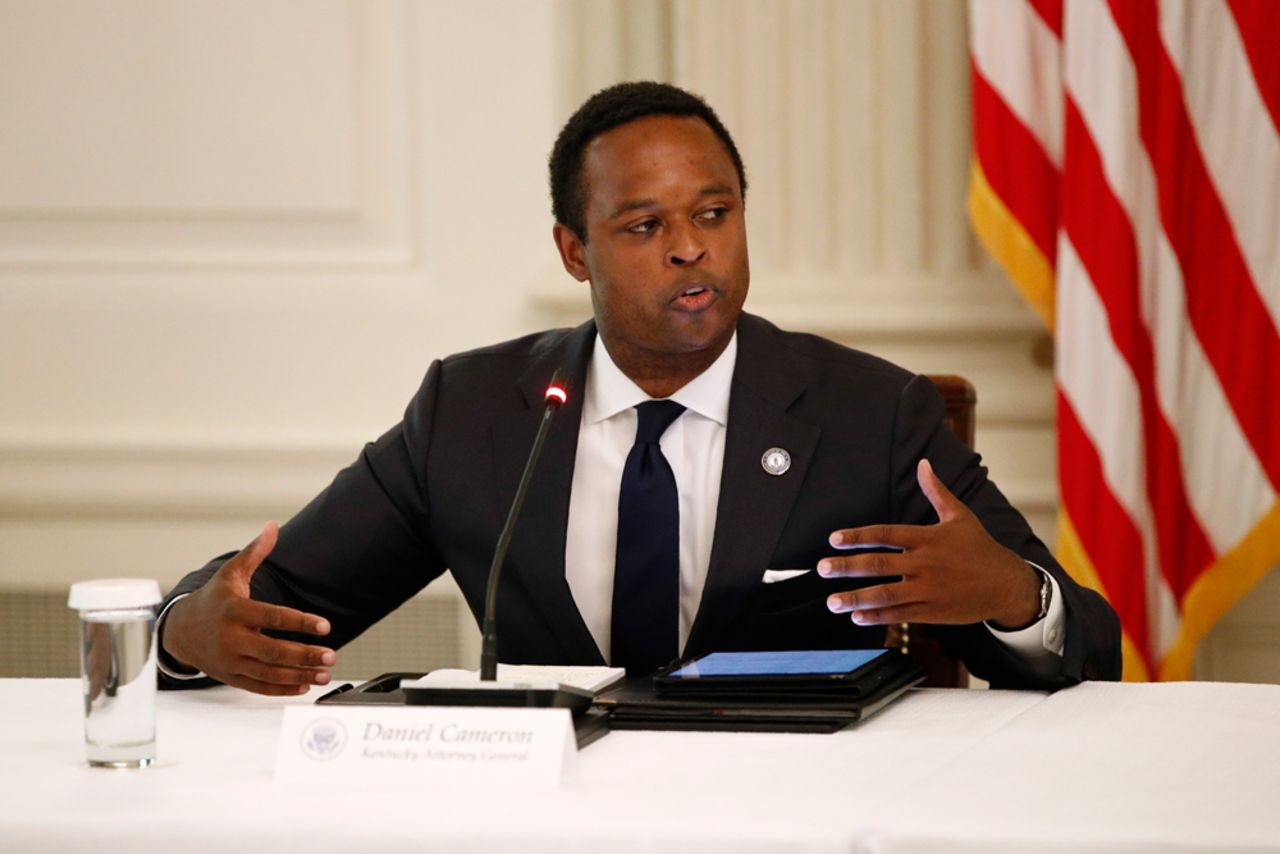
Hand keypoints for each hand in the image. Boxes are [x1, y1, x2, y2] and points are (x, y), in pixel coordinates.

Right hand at [162, 522, 335, 694]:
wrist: (180, 630)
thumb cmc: (213, 599)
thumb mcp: (230, 573)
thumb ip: (254, 552)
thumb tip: (271, 527)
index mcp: (235, 611)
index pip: (272, 617)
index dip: (300, 622)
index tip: (325, 626)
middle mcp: (231, 638)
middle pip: (272, 650)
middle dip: (304, 654)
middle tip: (331, 654)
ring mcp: (230, 661)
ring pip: (268, 673)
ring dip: (299, 675)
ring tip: (325, 673)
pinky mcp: (231, 677)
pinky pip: (258, 687)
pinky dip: (282, 689)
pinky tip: (304, 685)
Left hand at [822, 459, 1040, 627]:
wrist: (1007, 584)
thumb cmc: (979, 547)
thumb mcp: (959, 515)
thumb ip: (936, 491)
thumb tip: (923, 463)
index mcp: (926, 538)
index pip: (884, 534)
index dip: (857, 537)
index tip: (833, 539)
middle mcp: (924, 563)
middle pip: (879, 565)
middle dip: (847, 567)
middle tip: (822, 569)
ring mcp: (928, 589)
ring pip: (886, 594)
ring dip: (856, 598)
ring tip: (832, 602)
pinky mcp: (933, 611)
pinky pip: (900, 614)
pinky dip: (877, 616)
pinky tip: (857, 617)